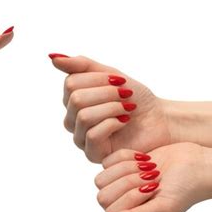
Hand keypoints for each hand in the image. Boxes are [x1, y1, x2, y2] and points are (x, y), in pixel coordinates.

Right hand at [49, 54, 171, 162]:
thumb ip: (81, 66)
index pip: (70, 83)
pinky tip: (124, 122)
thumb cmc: (135, 97)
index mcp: (73, 100)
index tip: (120, 81)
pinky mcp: (93, 154)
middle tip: (126, 94)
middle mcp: (72, 120)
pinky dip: (112, 124)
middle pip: (75, 99)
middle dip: (106, 93)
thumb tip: (52, 57)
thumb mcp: (110, 74)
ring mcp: (81, 138)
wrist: (159, 119)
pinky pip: (92, 135)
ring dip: (111, 108)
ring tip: (128, 109)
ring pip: (83, 117)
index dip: (98, 79)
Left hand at [93, 143, 211, 211]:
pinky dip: (127, 157)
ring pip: (101, 179)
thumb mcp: (162, 209)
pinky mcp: (119, 171)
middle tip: (153, 176)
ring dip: (127, 169)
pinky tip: (146, 158)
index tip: (155, 189)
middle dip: (129, 182)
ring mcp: (119, 192)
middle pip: (102, 197)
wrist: (196, 163)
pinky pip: (107, 162)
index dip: (131, 197)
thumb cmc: (184, 190)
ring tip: (150, 168)